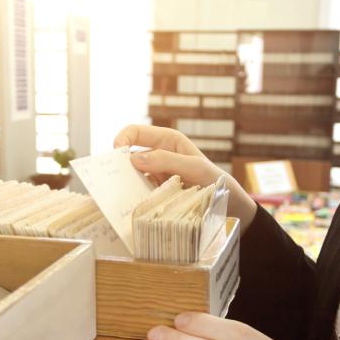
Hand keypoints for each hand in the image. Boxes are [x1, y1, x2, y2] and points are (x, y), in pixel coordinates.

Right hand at [114, 124, 256, 232]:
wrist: (228, 206)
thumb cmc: (215, 180)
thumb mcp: (195, 168)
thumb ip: (167, 161)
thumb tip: (134, 159)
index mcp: (166, 140)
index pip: (135, 132)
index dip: (122, 140)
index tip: (116, 155)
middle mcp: (158, 155)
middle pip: (128, 155)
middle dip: (119, 166)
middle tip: (112, 182)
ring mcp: (155, 174)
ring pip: (131, 176)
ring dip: (125, 185)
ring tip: (121, 198)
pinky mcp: (155, 192)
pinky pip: (138, 192)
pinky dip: (133, 198)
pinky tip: (132, 207)